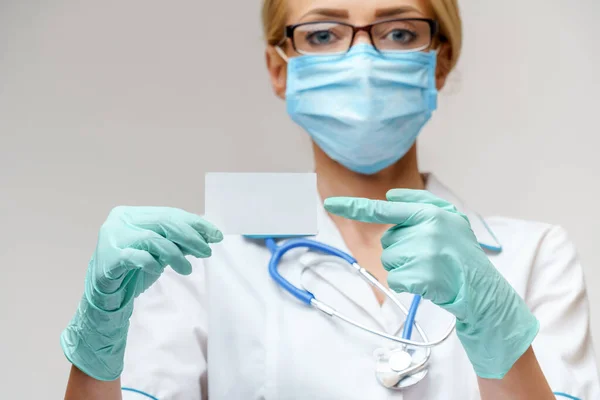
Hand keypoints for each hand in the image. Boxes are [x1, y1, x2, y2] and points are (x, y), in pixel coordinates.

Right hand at [61, 207, 222, 380]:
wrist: (106, 295)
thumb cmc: (134, 270)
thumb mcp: (161, 253)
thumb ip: (179, 241)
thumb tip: (208, 235)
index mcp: (134, 214)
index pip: (170, 214)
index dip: (195, 224)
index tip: (216, 236)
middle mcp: (121, 220)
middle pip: (164, 223)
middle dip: (191, 237)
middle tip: (207, 251)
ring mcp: (112, 237)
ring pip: (153, 238)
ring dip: (176, 254)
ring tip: (187, 269)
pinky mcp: (108, 258)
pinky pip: (136, 256)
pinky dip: (151, 262)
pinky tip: (159, 270)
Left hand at [324, 190, 538, 378]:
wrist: (483, 290)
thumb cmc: (462, 254)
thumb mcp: (450, 219)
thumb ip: (420, 203)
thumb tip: (389, 196)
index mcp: (432, 212)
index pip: (385, 209)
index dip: (354, 207)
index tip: (331, 203)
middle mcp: (428, 228)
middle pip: (388, 241)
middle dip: (403, 250)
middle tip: (429, 257)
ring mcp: (425, 252)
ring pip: (390, 260)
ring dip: (405, 268)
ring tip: (431, 269)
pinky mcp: (422, 275)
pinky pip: (395, 279)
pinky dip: (407, 284)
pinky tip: (428, 282)